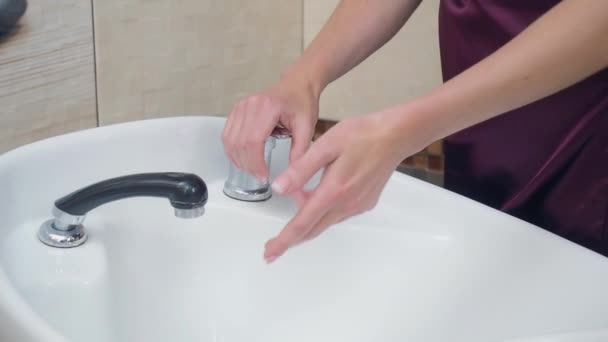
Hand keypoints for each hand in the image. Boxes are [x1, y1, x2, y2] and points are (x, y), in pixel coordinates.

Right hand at [222, 76, 319, 180]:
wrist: (296, 85)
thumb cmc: (301, 102)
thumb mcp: (306, 127)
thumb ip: (300, 150)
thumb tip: (293, 173)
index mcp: (268, 107)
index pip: (253, 140)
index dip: (255, 162)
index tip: (264, 175)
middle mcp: (250, 105)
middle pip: (239, 143)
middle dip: (248, 164)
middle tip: (260, 176)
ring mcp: (241, 107)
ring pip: (230, 141)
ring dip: (239, 159)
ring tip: (253, 169)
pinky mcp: (237, 110)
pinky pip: (227, 135)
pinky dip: (233, 150)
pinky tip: (244, 159)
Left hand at [263, 108, 426, 261]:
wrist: (395, 136)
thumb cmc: (361, 135)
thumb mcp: (325, 146)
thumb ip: (301, 169)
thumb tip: (279, 189)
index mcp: (334, 191)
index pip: (303, 223)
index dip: (284, 240)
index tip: (270, 253)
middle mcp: (347, 204)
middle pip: (313, 229)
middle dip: (291, 240)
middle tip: (272, 247)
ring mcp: (358, 206)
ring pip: (326, 221)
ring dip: (308, 217)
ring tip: (298, 194)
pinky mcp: (365, 203)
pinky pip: (338, 213)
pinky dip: (323, 209)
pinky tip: (320, 191)